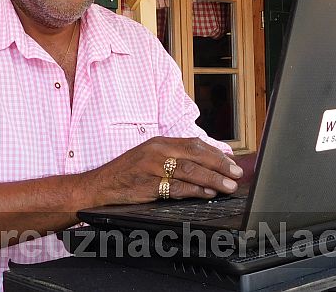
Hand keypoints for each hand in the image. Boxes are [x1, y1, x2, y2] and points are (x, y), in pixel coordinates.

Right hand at [84, 137, 242, 205]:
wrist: (98, 186)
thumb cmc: (128, 173)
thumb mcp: (151, 157)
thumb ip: (177, 157)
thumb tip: (209, 161)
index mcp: (161, 142)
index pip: (195, 144)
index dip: (217, 154)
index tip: (232, 163)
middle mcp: (157, 151)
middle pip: (196, 155)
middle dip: (220, 165)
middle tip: (236, 174)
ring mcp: (152, 167)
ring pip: (190, 170)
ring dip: (212, 179)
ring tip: (228, 186)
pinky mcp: (147, 184)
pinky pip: (176, 187)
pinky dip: (194, 191)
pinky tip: (207, 193)